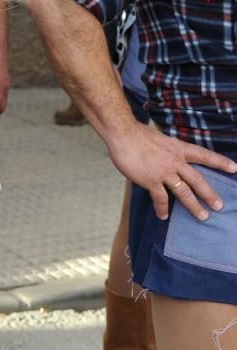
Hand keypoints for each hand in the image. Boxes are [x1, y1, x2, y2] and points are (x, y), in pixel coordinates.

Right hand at [106, 122, 236, 220]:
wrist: (123, 134)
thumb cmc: (137, 135)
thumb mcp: (161, 139)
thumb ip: (167, 150)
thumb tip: (167, 158)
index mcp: (179, 149)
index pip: (204, 156)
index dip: (220, 162)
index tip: (235, 168)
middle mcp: (175, 161)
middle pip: (197, 180)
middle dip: (210, 194)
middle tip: (219, 206)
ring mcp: (164, 172)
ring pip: (183, 192)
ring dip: (194, 206)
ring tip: (203, 216)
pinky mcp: (151, 180)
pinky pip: (160, 198)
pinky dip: (162, 208)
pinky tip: (164, 216)